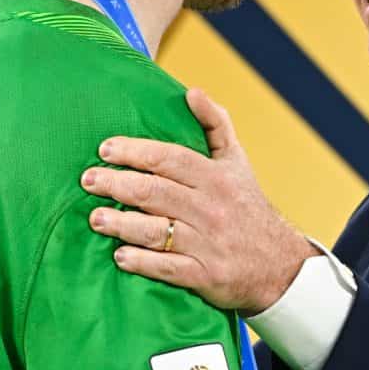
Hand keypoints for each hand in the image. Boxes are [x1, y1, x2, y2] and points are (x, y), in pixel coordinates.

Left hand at [84, 87, 316, 313]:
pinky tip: (120, 256)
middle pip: (154, 192)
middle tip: (88, 181)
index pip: (169, 158)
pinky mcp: (205, 276)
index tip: (105, 150)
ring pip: (156, 230)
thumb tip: (191, 92)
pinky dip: (142, 262)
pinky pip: (168, 268)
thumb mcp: (237, 162)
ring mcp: (207, 244)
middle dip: (116, 185)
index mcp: (216, 178)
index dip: (134, 152)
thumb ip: (215, 124)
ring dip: (121, 224)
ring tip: (95, 218)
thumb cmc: (248, 207)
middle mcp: (211, 208)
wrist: (281, 265)